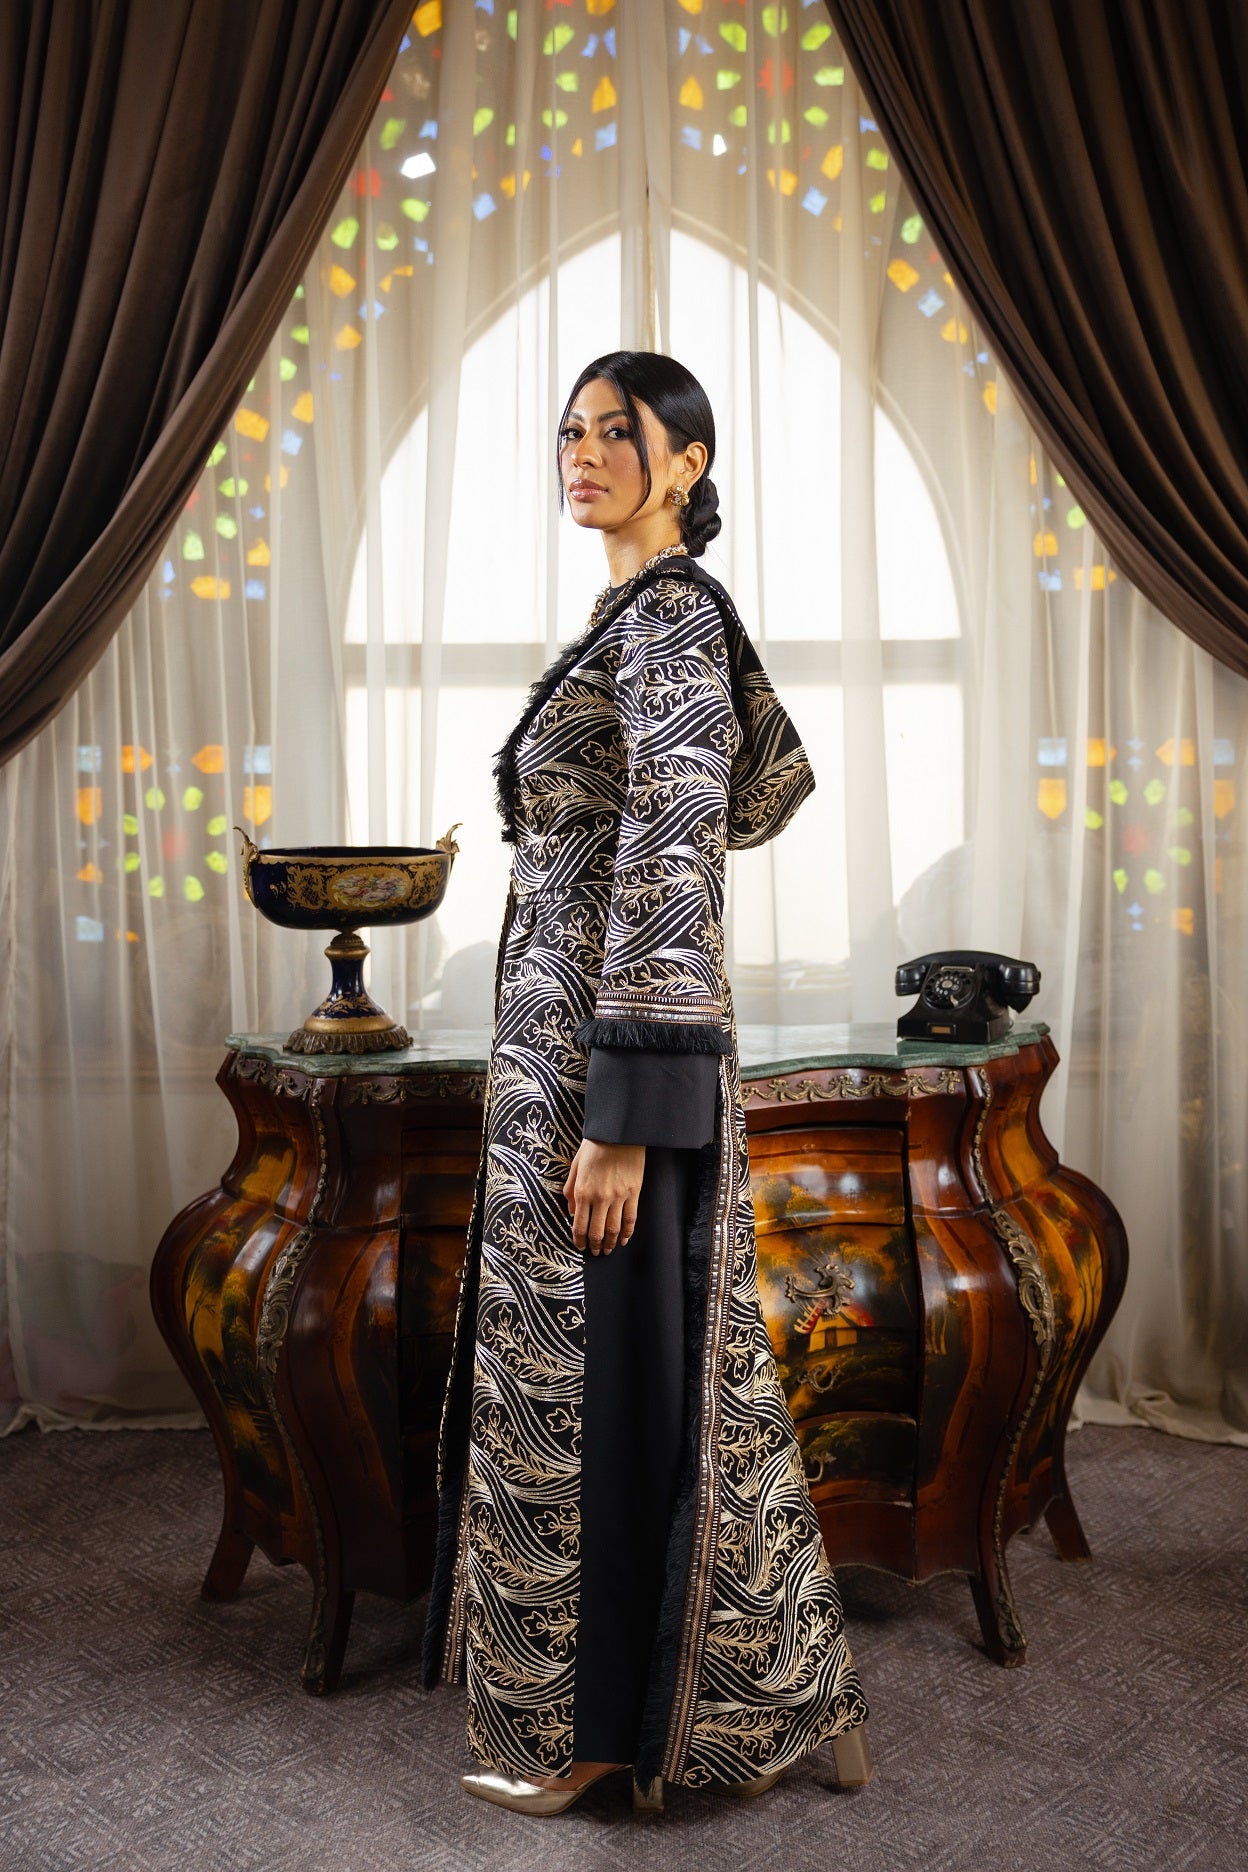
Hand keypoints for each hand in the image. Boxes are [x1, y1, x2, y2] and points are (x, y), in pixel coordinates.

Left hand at [563, 1139, 644, 1254]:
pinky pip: (631, 1219)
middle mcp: (600, 1198)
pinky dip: (628, 1232)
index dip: (579, 1240)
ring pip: (614, 1229)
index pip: (579, 1225)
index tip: (580, 1246)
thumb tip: (571, 1212)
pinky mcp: (633, 1193)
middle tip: (595, 1252)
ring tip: (608, 1250)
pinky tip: (625, 1239)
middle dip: (594, 1246)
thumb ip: (570, 1190)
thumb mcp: (575, 1166)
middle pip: (596, 1232)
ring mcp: (618, 1197)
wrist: (618, 1133)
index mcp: (583, 1192)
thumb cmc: (595, 1146)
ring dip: (610, 1243)